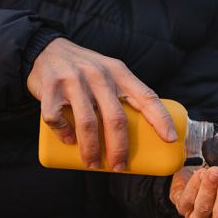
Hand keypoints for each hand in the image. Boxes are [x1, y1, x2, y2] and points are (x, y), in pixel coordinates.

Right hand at [27, 37, 175, 170]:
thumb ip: (125, 94)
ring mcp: (74, 79)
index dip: (161, 119)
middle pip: (116, 118)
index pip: (146, 96)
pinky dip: (64, 133)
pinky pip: (57, 117)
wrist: (48, 50)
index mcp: (119, 72)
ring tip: (92, 164)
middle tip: (119, 166)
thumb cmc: (87, 71)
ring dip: (91, 149)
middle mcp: (99, 74)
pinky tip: (69, 141)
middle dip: (119, 148)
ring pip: (87, 123)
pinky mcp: (50, 87)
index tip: (170, 139)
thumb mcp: (110, 73)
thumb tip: (146, 134)